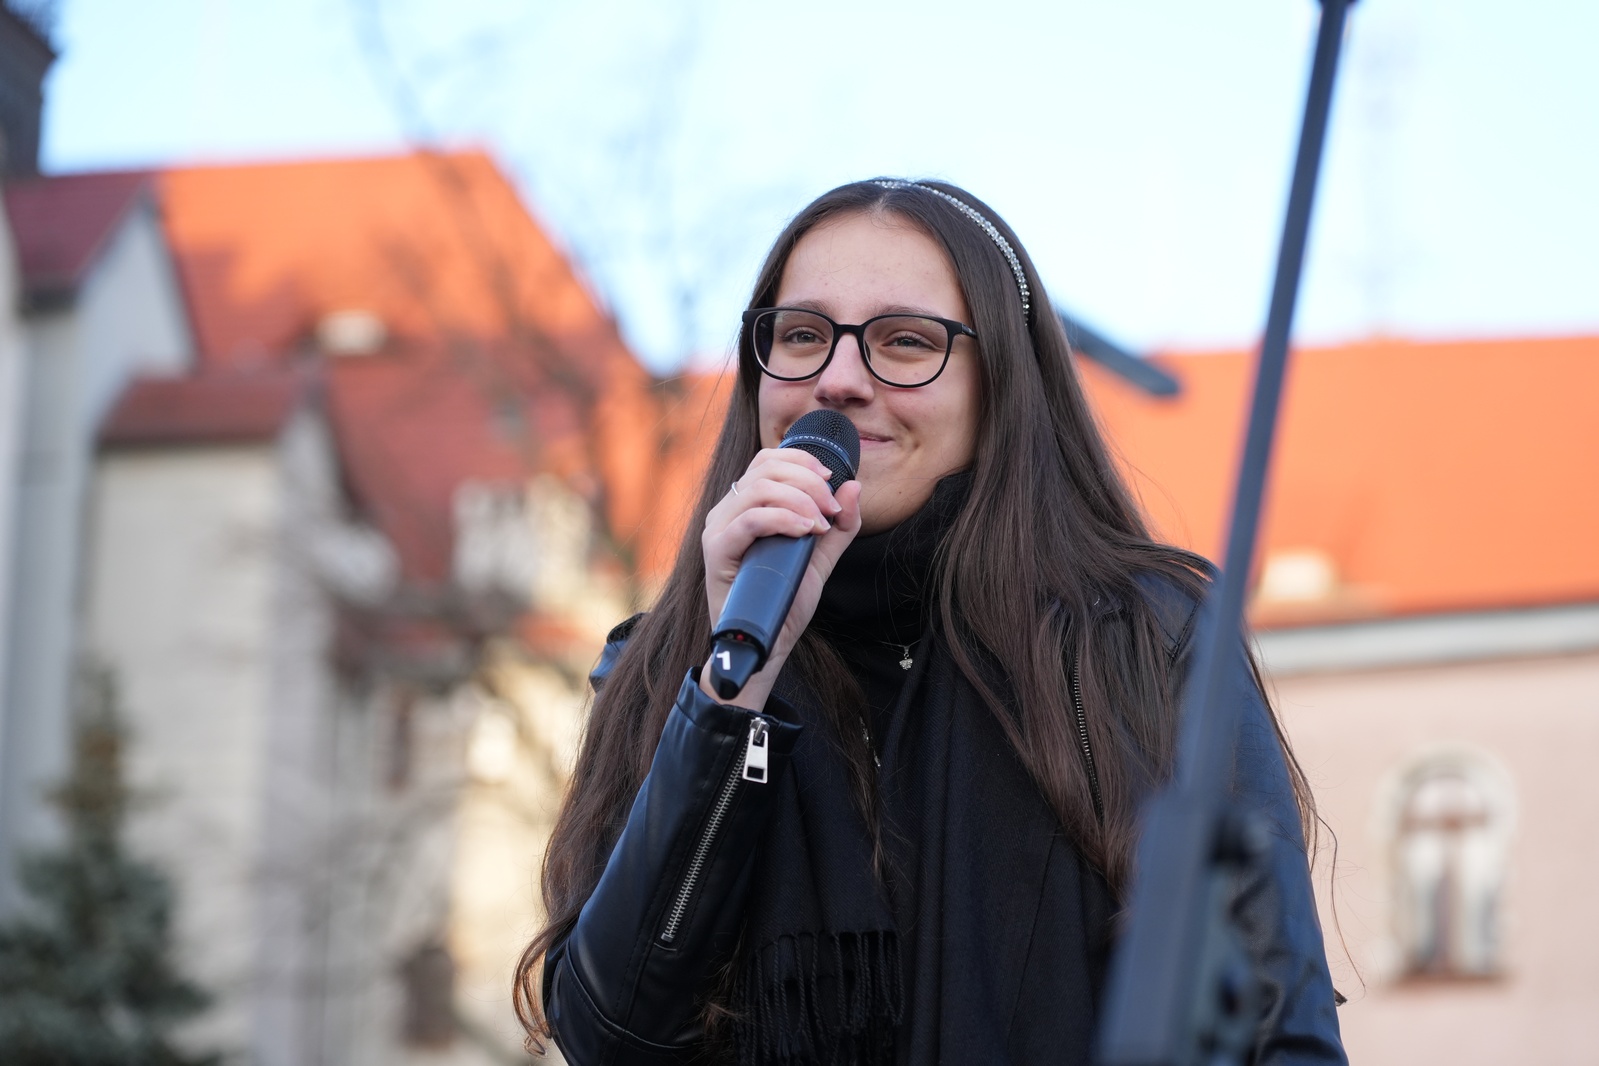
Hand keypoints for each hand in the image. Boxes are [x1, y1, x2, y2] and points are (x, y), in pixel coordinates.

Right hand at [700, 447, 862, 708]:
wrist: (766, 644)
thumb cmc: (784, 601)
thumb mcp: (821, 558)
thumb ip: (840, 526)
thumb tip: (854, 485)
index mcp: (747, 505)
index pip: (768, 459)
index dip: (802, 460)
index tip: (831, 482)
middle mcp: (728, 511)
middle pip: (765, 466)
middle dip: (808, 481)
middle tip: (831, 510)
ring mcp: (719, 529)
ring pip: (758, 488)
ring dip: (799, 499)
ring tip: (820, 525)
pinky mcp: (716, 551)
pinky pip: (748, 520)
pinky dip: (781, 518)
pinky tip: (804, 531)